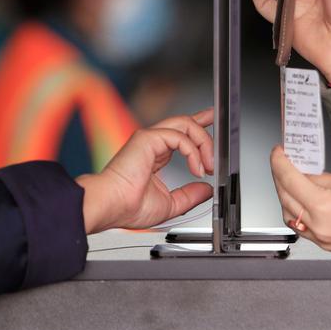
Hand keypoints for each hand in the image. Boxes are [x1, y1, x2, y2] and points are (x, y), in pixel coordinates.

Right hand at [77, 109, 213, 233]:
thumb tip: (206, 189)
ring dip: (203, 143)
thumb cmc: (128, 207)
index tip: (212, 123)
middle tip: (218, 132)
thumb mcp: (170, 204)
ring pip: (185, 125)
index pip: (180, 135)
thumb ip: (189, 195)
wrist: (112, 206)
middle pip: (184, 123)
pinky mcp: (148, 137)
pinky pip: (180, 136)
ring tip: (210, 165)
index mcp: (155, 155)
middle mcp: (152, 144)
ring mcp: (149, 138)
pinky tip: (197, 168)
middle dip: (204, 122)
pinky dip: (193, 151)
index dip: (198, 127)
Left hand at [270, 146, 330, 251]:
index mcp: (322, 207)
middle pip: (285, 198)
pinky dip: (297, 212)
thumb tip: (304, 175)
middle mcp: (318, 226)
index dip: (279, 163)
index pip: (289, 180)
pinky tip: (301, 200)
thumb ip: (321, 179)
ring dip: (285, 196)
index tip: (277, 152)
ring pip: (289, 216)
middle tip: (281, 162)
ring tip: (290, 180)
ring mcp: (322, 239)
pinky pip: (302, 228)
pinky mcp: (328, 245)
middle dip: (279, 177)